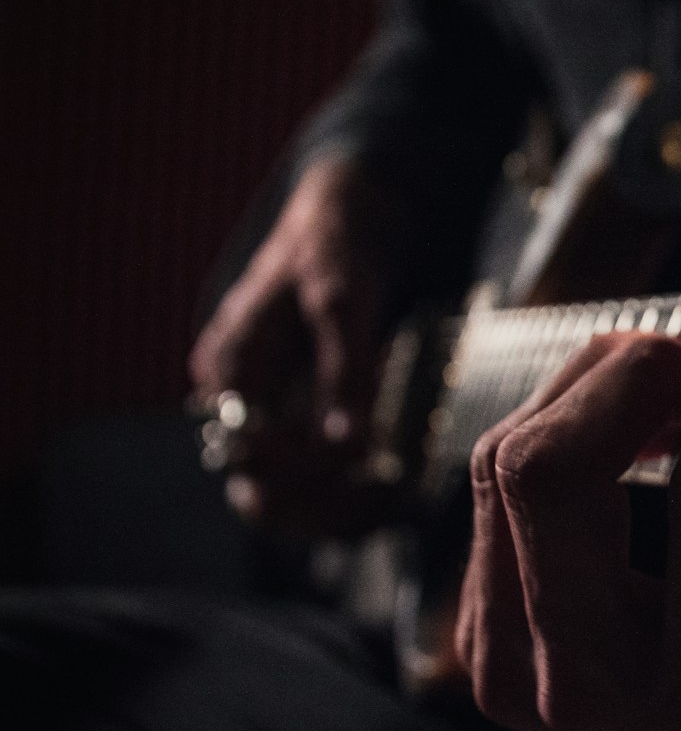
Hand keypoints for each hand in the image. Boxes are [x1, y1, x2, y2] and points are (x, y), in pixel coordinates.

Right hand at [189, 152, 394, 530]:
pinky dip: (352, 496)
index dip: (310, 474)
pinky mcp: (301, 422)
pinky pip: (316, 482)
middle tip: (392, 496)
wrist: (349, 218)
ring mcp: (268, 416)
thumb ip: (343, 370)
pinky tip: (399, 489)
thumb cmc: (336, 249)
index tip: (373, 465)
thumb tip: (346, 444)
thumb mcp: (341, 300)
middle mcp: (240, 403)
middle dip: (323, 507)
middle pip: (260, 493)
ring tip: (401, 498)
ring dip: (340, 512)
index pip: (252, 456)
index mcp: (230, 370)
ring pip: (289, 500)